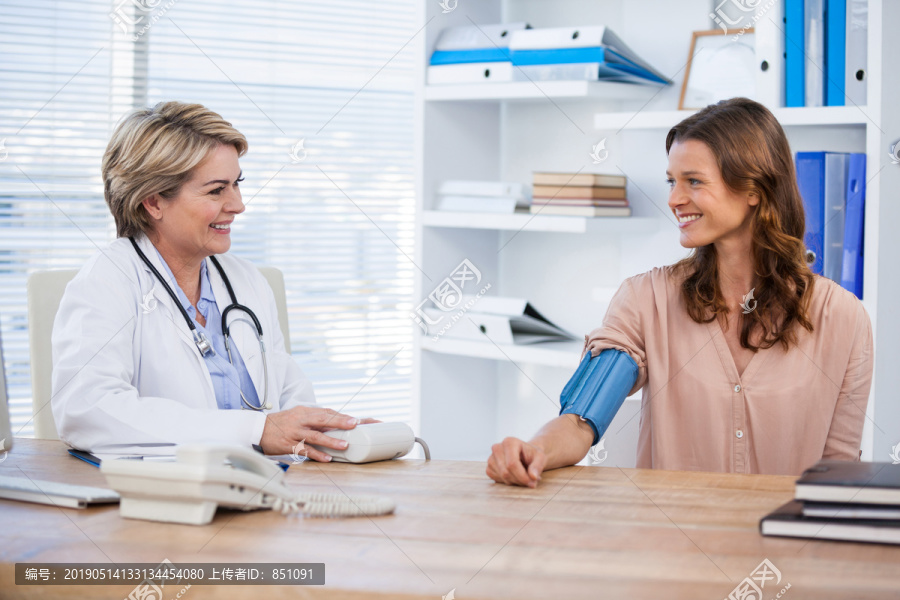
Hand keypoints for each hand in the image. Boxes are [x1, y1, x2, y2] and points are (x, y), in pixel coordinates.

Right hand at [259, 406, 373, 460]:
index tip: (355, 419)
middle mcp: (300, 420)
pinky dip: (317, 454)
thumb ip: (314, 419)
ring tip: (344, 445)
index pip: (325, 412)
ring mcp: (294, 432)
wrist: (257, 430)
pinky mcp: (288, 444)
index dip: (340, 415)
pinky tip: (327, 458)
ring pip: (315, 436)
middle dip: (339, 421)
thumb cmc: (281, 423)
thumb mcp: (297, 416)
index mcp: (304, 411)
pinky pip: (304, 450)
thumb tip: (334, 423)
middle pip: (322, 419)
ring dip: (331, 441)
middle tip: (355, 424)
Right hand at [486, 437, 547, 487]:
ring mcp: (491, 458)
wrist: (525, 455)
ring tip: (524, 477)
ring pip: (502, 477)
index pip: (512, 464)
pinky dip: (508, 482)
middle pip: (506, 472)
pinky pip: (497, 480)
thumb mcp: (540, 457)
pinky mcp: (489, 467)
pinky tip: (515, 476)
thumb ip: (537, 466)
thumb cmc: (532, 455)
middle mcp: (497, 448)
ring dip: (515, 482)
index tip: (532, 483)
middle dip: (519, 481)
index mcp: (509, 442)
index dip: (522, 476)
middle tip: (530, 482)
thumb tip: (533, 477)